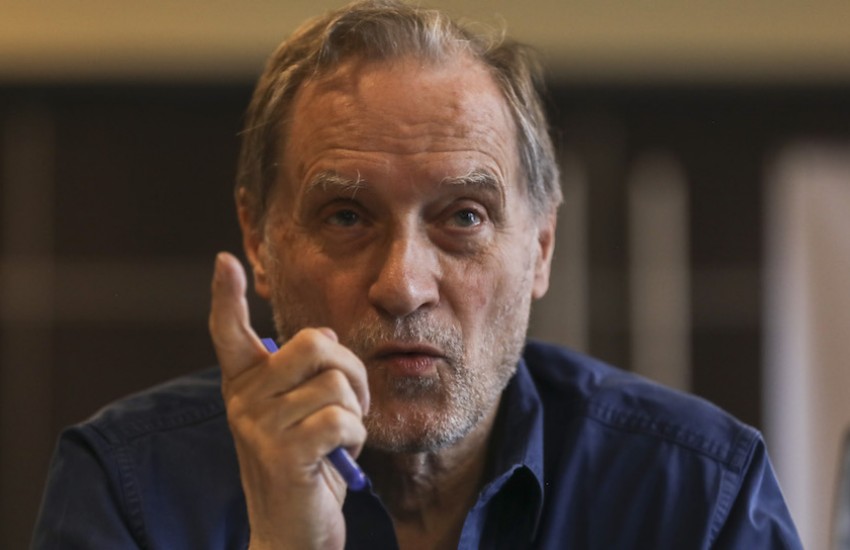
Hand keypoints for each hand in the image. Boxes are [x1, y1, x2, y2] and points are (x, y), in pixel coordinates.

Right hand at [209, 252, 368, 548]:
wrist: (293, 536)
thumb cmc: (305, 469)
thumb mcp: (298, 416)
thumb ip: (303, 378)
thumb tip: (323, 336)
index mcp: (245, 387)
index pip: (228, 333)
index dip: (226, 296)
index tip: (223, 261)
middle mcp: (244, 401)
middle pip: (315, 343)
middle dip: (351, 367)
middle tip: (353, 400)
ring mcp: (259, 427)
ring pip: (336, 383)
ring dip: (356, 411)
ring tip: (342, 436)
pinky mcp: (283, 454)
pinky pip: (342, 419)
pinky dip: (356, 437)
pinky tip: (342, 456)